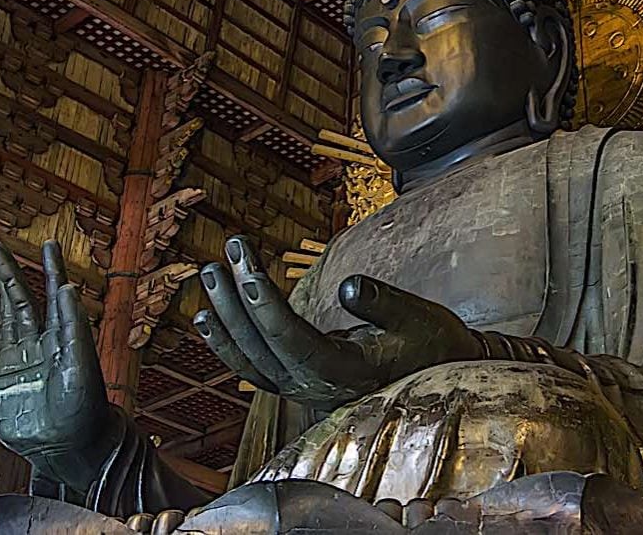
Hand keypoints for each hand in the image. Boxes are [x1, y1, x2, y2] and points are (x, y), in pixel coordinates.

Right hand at [0, 240, 111, 488]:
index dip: (51, 268)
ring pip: (9, 313)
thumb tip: (67, 288)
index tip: (48, 244)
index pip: (56, 294)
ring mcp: (21, 356)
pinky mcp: (2, 375)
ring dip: (2, 287)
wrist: (67, 447)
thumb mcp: (81, 365)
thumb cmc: (84, 409)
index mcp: (67, 336)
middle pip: (25, 298)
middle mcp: (43, 341)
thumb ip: (74, 328)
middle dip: (13, 271)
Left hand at [193, 236, 482, 408]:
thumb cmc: (430, 342)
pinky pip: (251, 365)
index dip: (264, 303)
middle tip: (224, 254)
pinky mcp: (296, 382)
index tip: (245, 267)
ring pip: (248, 359)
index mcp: (344, 372)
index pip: (290, 338)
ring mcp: (301, 389)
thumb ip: (382, 303)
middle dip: (236, 299)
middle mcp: (314, 387)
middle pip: (261, 346)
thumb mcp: (418, 317)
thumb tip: (349, 285)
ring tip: (209, 274)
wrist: (437, 373)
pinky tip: (205, 315)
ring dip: (224, 317)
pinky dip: (226, 341)